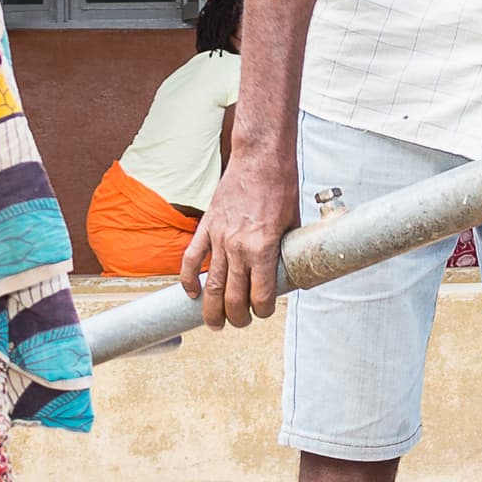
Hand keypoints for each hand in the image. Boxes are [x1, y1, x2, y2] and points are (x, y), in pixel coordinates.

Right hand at [183, 147, 300, 329]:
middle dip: (237, 317)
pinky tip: (191, 293)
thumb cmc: (281, 186)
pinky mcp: (207, 226)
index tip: (264, 312)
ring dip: (211, 309)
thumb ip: (287, 250)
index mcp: (262, 248)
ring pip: (210, 284)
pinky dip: (188, 279)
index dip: (263, 310)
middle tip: (239, 323)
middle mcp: (238, 247)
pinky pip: (190, 258)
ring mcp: (219, 237)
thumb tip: (292, 272)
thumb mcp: (293, 223)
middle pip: (232, 296)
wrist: (260, 158)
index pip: (260, 295)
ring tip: (214, 323)